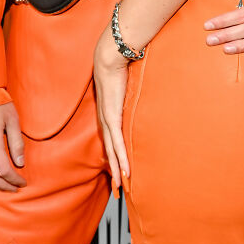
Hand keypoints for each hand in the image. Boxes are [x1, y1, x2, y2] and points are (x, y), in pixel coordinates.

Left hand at [93, 25, 130, 192]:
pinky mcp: (112, 117)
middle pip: (109, 149)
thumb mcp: (125, 82)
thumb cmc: (118, 65)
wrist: (110, 57)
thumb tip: (139, 88)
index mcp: (107, 111)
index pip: (109, 137)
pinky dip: (121, 158)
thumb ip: (130, 89)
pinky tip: (125, 171)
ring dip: (116, 169)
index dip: (112, 153)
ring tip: (120, 185)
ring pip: (112, 151)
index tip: (116, 166)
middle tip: (116, 186)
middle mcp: (104, 118)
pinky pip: (117, 143)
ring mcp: (107, 119)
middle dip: (113, 168)